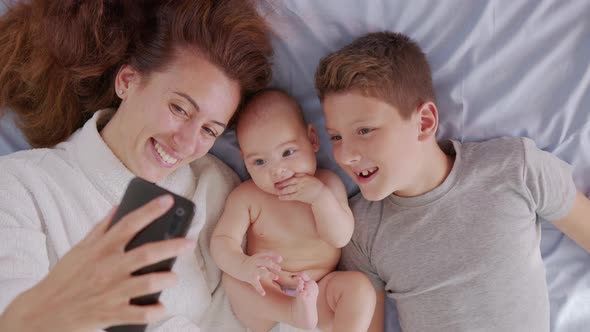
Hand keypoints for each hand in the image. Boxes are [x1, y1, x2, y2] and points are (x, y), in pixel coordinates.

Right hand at [0, 195, 195, 331]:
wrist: (41, 313)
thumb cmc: (64, 278)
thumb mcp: (79, 250)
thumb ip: (101, 228)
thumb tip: (118, 206)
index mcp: (101, 249)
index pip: (128, 224)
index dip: (150, 210)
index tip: (167, 200)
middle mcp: (108, 268)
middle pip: (146, 253)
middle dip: (172, 246)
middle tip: (189, 242)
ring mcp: (111, 292)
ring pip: (148, 283)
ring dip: (167, 279)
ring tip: (173, 277)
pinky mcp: (111, 314)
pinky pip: (141, 314)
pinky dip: (155, 310)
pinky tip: (162, 306)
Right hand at [239, 252, 282, 295]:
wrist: (238, 266)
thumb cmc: (252, 262)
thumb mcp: (260, 258)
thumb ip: (271, 257)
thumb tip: (281, 258)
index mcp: (258, 257)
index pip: (266, 255)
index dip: (273, 256)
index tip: (281, 259)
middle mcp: (255, 263)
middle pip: (264, 262)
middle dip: (272, 265)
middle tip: (279, 269)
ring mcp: (253, 271)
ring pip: (261, 272)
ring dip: (269, 274)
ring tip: (276, 277)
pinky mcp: (251, 278)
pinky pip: (256, 284)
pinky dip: (259, 289)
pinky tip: (263, 294)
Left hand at [276, 174, 324, 203]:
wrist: (321, 195)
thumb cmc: (316, 187)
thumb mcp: (310, 178)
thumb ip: (302, 176)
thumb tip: (294, 174)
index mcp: (304, 176)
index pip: (292, 175)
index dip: (285, 176)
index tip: (279, 177)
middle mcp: (301, 182)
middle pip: (288, 181)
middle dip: (281, 183)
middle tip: (275, 184)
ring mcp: (300, 189)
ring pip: (288, 189)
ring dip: (281, 190)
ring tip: (276, 191)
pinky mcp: (300, 196)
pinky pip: (290, 196)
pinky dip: (285, 197)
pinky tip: (280, 197)